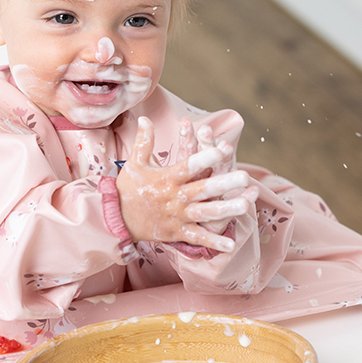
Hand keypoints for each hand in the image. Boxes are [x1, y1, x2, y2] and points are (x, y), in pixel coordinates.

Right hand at [116, 117, 253, 251]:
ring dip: (225, 210)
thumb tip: (144, 118)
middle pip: (202, 189)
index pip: (188, 166)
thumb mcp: (134, 164)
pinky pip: (197, 238)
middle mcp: (174, 197)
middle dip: (224, 183)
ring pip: (205, 213)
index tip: (223, 148)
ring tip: (245, 205)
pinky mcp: (177, 232)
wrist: (116, 220)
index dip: (205, 157)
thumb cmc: (127, 189)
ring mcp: (177, 216)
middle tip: (244, 177)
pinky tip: (231, 245)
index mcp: (166, 179)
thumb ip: (143, 141)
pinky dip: (213, 242)